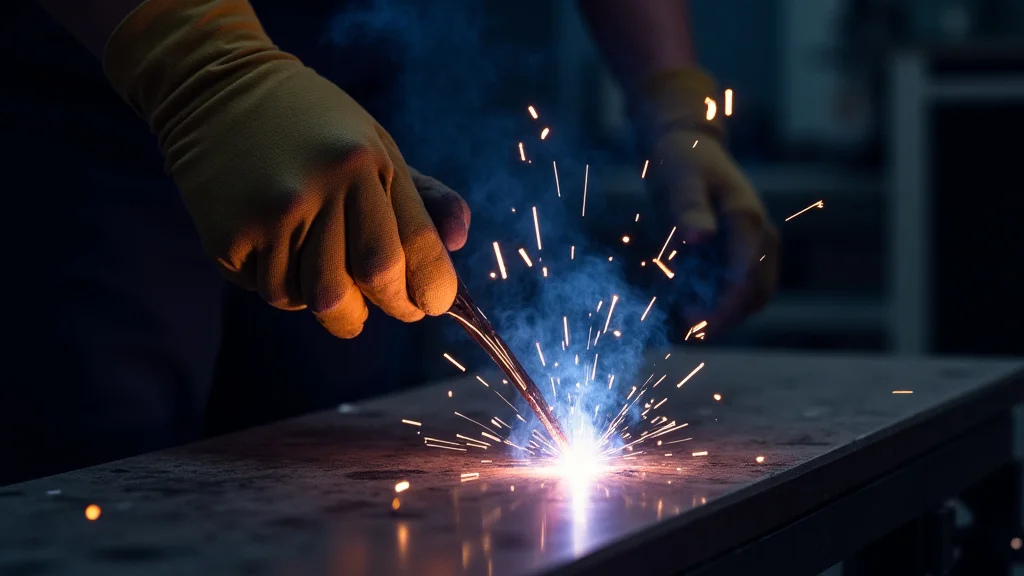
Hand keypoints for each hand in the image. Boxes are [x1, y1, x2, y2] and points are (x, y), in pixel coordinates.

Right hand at [103, 0, 468, 337]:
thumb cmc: (314, 128)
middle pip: (375, 280)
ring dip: (335, 303)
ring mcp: (276, 213)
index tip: (432, 303)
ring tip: (332, 272)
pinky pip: (272, 290)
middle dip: (394, 306)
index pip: (416, 246)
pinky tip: (283, 252)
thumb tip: (459, 242)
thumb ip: (424, 198)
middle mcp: (325, 187)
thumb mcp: (376, 146)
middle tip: (395, 306)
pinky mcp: (232, 235)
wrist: (216, 93)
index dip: (434, 289)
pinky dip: (287, 284)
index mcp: (368, 163)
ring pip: (321, 299)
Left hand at [633, 69, 778, 328]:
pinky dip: (714, 300)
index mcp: (748, 222)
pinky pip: (736, 287)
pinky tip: (681, 300)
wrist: (687, 145)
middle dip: (721, 319)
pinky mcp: (743, 252)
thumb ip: (688, 208)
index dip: (721, 311)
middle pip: (755, 296)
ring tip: (678, 316)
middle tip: (681, 329)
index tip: (689, 325)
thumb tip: (698, 236)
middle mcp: (761, 237)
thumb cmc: (681, 161)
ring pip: (749, 296)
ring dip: (719, 312)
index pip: (746, 282)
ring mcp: (756, 246)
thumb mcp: (679, 181)